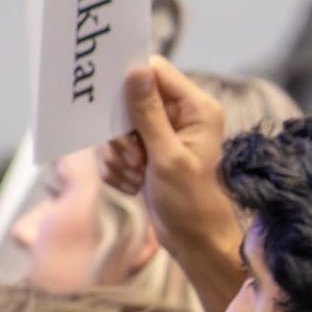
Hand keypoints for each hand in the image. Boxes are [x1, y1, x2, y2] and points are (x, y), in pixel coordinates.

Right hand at [100, 57, 245, 311]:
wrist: (195, 242)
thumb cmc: (192, 203)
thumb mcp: (167, 156)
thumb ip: (148, 113)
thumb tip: (135, 70)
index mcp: (197, 108)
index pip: (156, 71)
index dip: (131, 84)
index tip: (114, 107)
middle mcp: (182, 117)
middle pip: (131, 101)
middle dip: (124, 134)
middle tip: (135, 158)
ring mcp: (164, 136)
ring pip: (120, 128)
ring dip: (121, 155)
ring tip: (138, 176)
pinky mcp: (149, 154)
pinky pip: (118, 150)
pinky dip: (120, 169)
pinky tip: (135, 186)